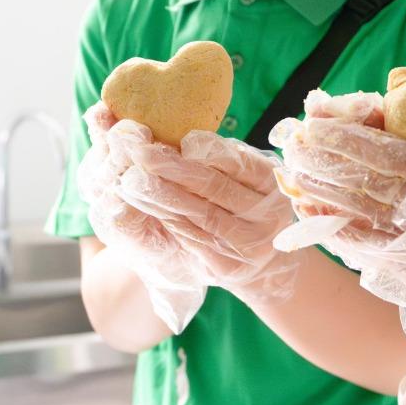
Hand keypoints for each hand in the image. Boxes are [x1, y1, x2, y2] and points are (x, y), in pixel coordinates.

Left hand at [82, 105, 299, 320]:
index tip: (173, 137)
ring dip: (162, 195)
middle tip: (139, 151)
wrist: (261, 261)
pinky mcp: (227, 267)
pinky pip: (193, 238)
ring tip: (132, 179)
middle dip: (172, 168)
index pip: (236, 162)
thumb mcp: (243, 176)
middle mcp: (267, 215)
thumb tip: (186, 143)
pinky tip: (144, 205)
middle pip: (214, 187)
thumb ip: (221, 158)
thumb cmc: (242, 204)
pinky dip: (167, 219)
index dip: (204, 149)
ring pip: (200, 214)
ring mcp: (249, 244)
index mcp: (273, 184)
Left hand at [273, 89, 405, 360]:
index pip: (384, 151)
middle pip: (360, 181)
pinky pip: (370, 247)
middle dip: (320, 160)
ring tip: (289, 173)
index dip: (345, 134)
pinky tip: (313, 218)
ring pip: (358, 213)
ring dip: (319, 192)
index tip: (315, 118)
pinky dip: (338, 232)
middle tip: (287, 139)